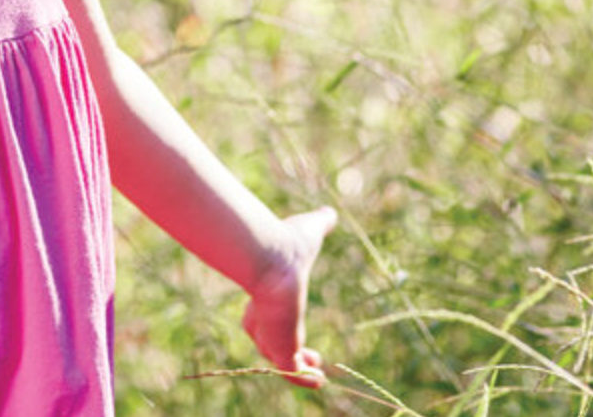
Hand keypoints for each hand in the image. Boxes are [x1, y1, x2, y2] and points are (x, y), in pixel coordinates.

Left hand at [241, 205, 337, 387]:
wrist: (271, 258)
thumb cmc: (286, 244)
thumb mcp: (308, 230)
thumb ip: (319, 222)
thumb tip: (329, 212)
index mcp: (267, 292)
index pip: (263, 313)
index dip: (274, 321)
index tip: (292, 323)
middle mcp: (265, 315)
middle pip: (267, 339)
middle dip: (286, 348)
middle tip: (309, 355)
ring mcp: (270, 334)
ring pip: (280, 358)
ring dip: (298, 367)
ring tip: (318, 374)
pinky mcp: (279, 348)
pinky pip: (292, 372)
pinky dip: (304, 379)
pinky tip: (320, 380)